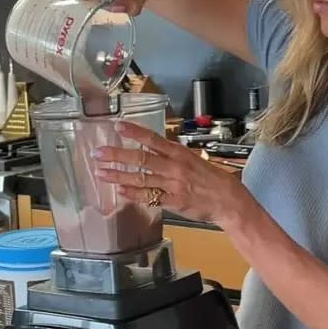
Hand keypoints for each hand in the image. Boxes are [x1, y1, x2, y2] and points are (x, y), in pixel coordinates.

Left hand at [92, 121, 245, 223]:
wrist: (228, 200)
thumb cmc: (213, 179)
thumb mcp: (195, 159)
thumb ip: (173, 156)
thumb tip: (153, 149)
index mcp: (180, 153)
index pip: (153, 139)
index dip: (134, 132)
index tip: (117, 126)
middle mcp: (174, 167)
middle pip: (141, 159)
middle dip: (117, 155)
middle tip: (99, 153)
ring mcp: (172, 185)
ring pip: (141, 179)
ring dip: (119, 176)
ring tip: (101, 173)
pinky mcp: (173, 202)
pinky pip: (149, 197)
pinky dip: (133, 194)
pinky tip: (120, 192)